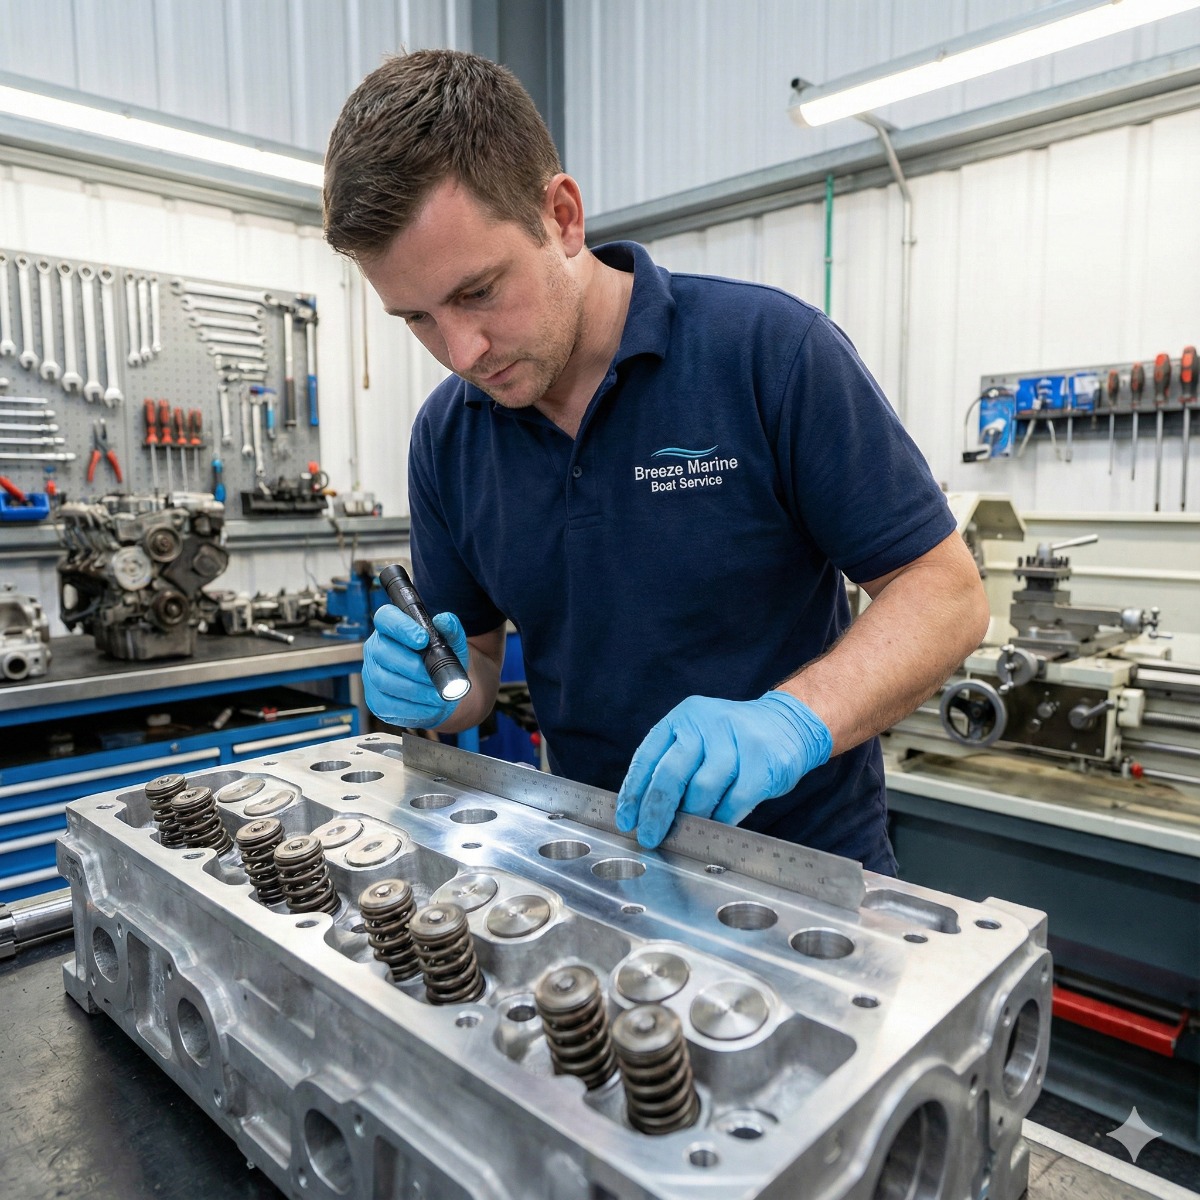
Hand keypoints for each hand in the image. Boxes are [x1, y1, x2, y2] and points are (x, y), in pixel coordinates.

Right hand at [363, 606, 468, 728]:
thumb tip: (444, 620)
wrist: (442, 692)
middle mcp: (376, 649)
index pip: (386, 618)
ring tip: (437, 694)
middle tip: (433, 676)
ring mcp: (372, 675)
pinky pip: (388, 704)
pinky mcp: (375, 700)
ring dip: (415, 689)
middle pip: (383, 653)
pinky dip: (413, 707)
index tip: (422, 640)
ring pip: (384, 680)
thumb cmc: (441, 662)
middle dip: (412, 666)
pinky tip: (430, 706)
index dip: (401, 627)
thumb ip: (451, 629)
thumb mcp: (452, 644)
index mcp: (391, 629)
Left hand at [615, 691, 832, 848]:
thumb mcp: (699, 738)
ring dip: (693, 817)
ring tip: (689, 831)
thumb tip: (648, 815)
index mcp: (683, 718)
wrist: (789, 723)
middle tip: (650, 837)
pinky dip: (722, 820)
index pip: (648, 758)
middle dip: (656, 812)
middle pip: (670, 775)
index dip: (633, 793)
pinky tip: (718, 827)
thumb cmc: (734, 740)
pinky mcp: (761, 763)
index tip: (626, 820)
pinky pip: (734, 802)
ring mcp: (735, 741)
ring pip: (702, 791)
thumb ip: (675, 767)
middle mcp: (705, 724)